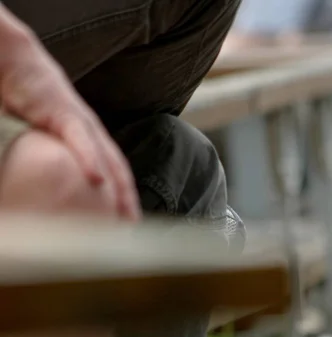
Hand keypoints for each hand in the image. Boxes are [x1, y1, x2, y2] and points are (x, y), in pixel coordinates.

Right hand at [0, 4, 139, 220]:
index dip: (123, 200)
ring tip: (125, 213)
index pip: (113, 174)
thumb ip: (54, 160)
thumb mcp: (44, 137)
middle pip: (118, 171)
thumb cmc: (26, 102)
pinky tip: (96, 178)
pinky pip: (79, 137)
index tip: (127, 227)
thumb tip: (54, 186)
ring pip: (106, 157)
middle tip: (133, 230)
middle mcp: (92, 132)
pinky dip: (89, 157)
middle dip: (128, 201)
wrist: (15, 63)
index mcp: (89, 140)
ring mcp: (80, 121)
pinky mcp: (62, 110)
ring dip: (118, 186)